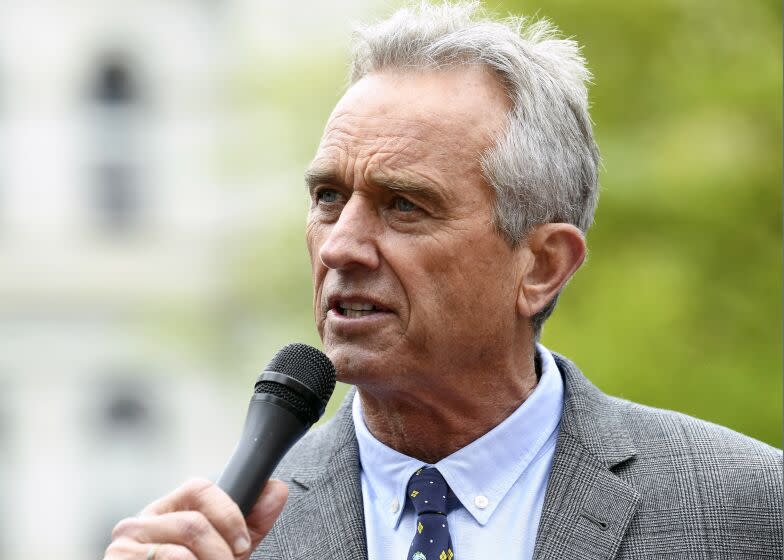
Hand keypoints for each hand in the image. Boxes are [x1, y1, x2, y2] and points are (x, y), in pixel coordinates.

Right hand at [104, 478, 287, 559]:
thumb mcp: (226, 552)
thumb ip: (250, 524)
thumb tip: (277, 489)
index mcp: (168, 512)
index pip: (200, 488)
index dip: (229, 514)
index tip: (242, 544)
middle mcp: (141, 522)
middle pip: (195, 522)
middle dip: (221, 552)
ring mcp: (125, 543)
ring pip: (184, 543)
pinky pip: (168, 558)